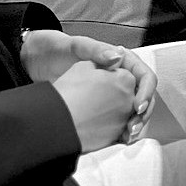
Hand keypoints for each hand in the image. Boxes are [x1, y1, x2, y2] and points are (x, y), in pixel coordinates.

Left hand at [23, 32, 154, 142]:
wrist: (40, 62)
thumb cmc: (60, 50)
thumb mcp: (78, 47)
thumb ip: (97, 50)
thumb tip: (117, 58)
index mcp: (123, 60)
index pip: (145, 77)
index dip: (145, 92)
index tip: (137, 106)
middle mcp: (121, 76)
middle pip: (143, 96)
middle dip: (142, 113)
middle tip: (132, 127)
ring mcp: (113, 91)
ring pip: (134, 110)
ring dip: (134, 123)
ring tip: (127, 135)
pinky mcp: (104, 105)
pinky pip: (120, 118)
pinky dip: (122, 129)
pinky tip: (118, 138)